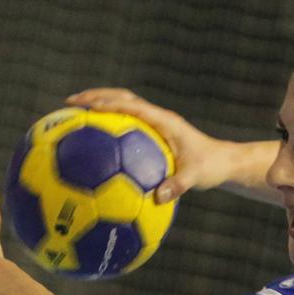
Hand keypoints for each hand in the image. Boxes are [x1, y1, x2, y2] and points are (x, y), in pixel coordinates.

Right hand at [67, 88, 235, 201]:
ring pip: (122, 107)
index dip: (108, 104)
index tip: (84, 106)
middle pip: (121, 98)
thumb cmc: (211, 167)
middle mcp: (157, 117)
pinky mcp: (152, 133)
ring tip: (72, 115)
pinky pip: (125, 125)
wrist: (224, 162)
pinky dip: (107, 127)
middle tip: (69, 103)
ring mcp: (154, 123)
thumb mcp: (197, 178)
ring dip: (99, 106)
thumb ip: (179, 185)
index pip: (132, 106)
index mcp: (164, 121)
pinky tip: (91, 142)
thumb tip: (159, 197)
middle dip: (95, 97)